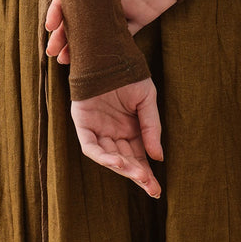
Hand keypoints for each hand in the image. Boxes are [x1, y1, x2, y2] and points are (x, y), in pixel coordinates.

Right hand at [44, 0, 176, 66]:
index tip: (50, 26)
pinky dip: (110, 48)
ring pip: (97, 33)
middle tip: (52, 50)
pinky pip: (124, 38)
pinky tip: (96, 59)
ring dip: (81, 47)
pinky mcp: (139, 19)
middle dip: (63, 36)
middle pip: (80, 20)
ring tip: (65, 60)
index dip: (57, 11)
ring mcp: (121, 9)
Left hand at [70, 75, 162, 197]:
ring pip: (109, 156)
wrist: (108, 52)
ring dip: (122, 167)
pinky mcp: (83, 123)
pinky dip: (102, 156)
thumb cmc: (128, 73)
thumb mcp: (147, 100)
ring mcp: (97, 129)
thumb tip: (157, 158)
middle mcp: (113, 132)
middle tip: (150, 187)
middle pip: (125, 160)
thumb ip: (151, 128)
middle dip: (137, 175)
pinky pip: (91, 146)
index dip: (146, 174)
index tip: (156, 189)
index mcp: (130, 129)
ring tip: (137, 173)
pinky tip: (117, 162)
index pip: (138, 157)